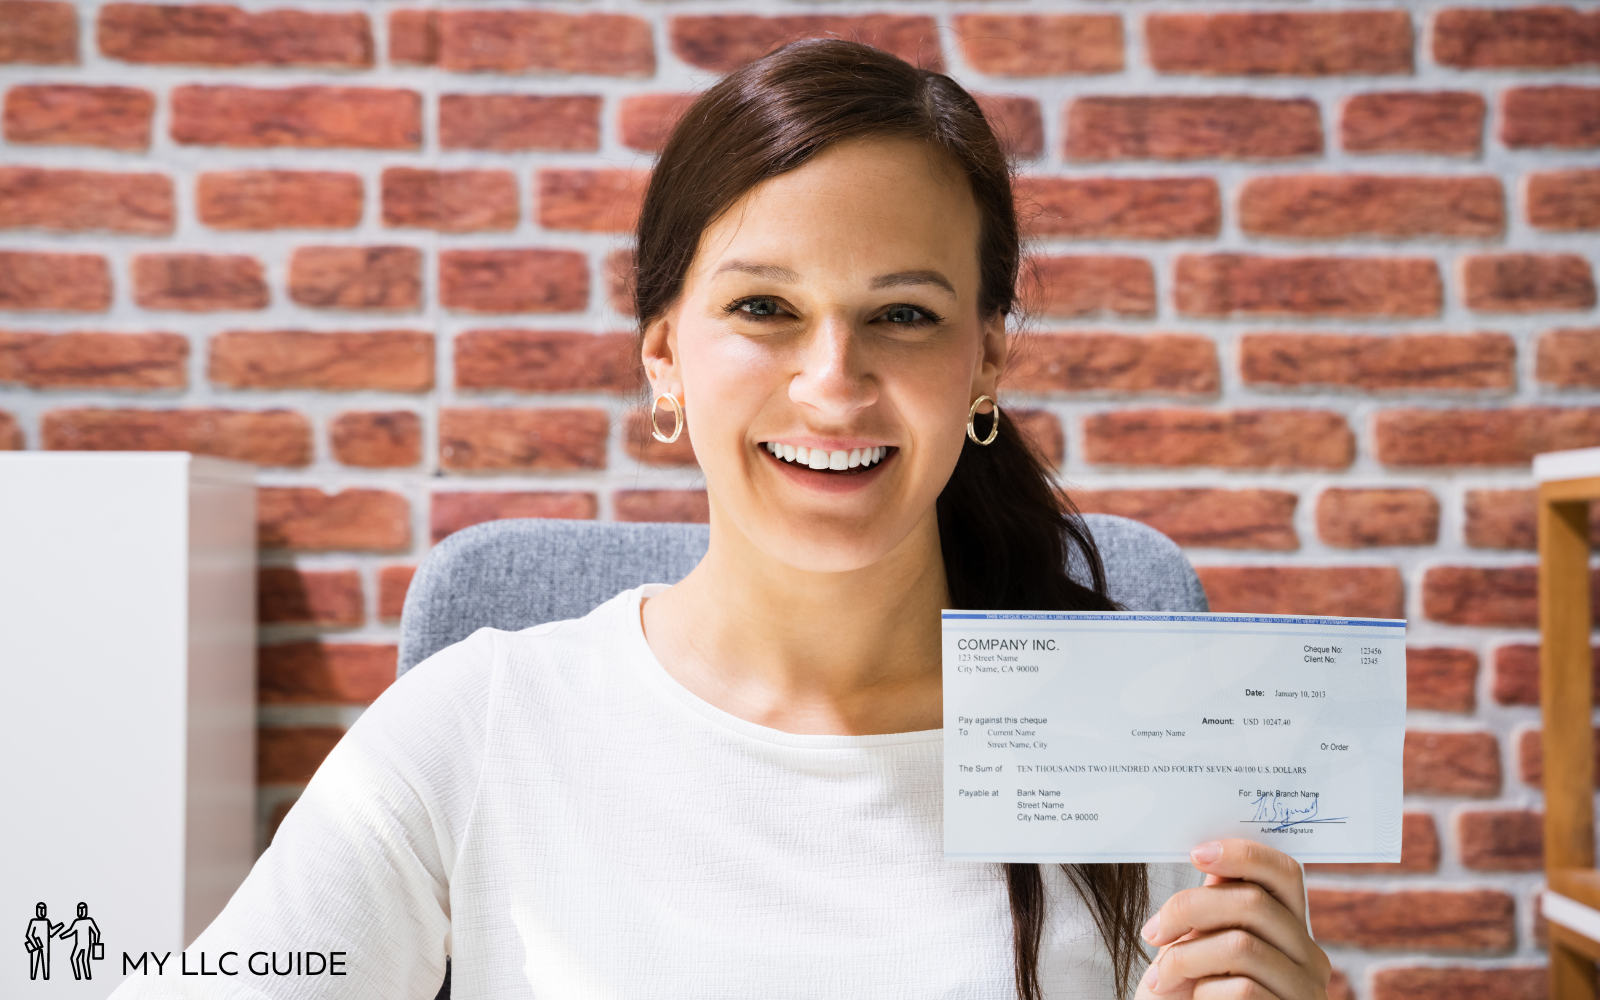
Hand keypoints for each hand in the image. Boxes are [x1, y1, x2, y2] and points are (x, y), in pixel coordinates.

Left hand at [1135, 838, 1331, 998]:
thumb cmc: (1190, 995)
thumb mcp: (1200, 942)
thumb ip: (1215, 906)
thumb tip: (1209, 852)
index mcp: (1291, 928)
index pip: (1285, 872)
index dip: (1242, 853)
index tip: (1195, 853)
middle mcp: (1310, 958)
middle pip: (1253, 903)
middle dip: (1188, 908)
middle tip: (1152, 932)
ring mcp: (1305, 992)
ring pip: (1241, 946)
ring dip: (1186, 958)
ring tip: (1164, 977)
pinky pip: (1241, 989)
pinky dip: (1203, 992)